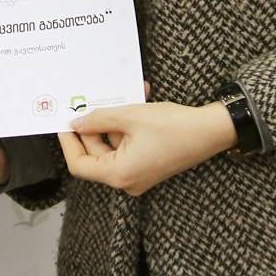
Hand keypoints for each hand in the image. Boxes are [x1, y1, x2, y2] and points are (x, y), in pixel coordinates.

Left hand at [58, 100, 235, 196]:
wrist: (211, 131)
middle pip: (96, 154)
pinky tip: (137, 101)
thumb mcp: (130, 116)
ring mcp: (138, 174)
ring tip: (123, 96)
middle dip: (94, 126)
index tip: (64, 123)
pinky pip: (127, 145)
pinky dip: (128, 126)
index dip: (69, 143)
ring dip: (114, 121)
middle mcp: (127, 180)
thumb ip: (98, 119)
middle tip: (91, 101)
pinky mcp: (148, 165)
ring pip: (112, 146)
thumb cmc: (174, 127)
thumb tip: (77, 123)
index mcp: (119, 174)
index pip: (80, 165)